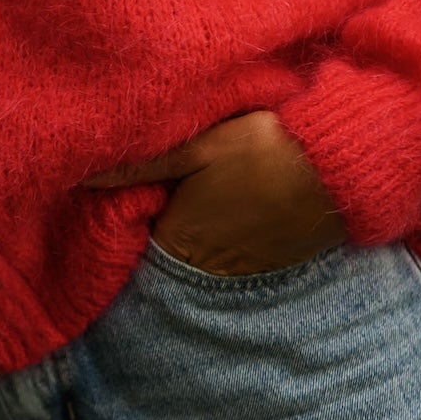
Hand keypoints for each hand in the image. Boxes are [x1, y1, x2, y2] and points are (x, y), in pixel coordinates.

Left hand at [84, 109, 345, 276]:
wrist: (340, 169)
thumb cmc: (263, 150)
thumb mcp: (195, 148)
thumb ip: (139, 164)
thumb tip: (80, 175)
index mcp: (178, 242)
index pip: (133, 239)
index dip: (125, 214)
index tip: (119, 188)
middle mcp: (207, 269)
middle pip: (165, 251)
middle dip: (155, 224)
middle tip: (154, 189)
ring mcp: (243, 271)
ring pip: (200, 255)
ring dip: (193, 231)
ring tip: (195, 196)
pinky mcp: (273, 263)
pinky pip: (232, 256)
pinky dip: (224, 236)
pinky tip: (230, 206)